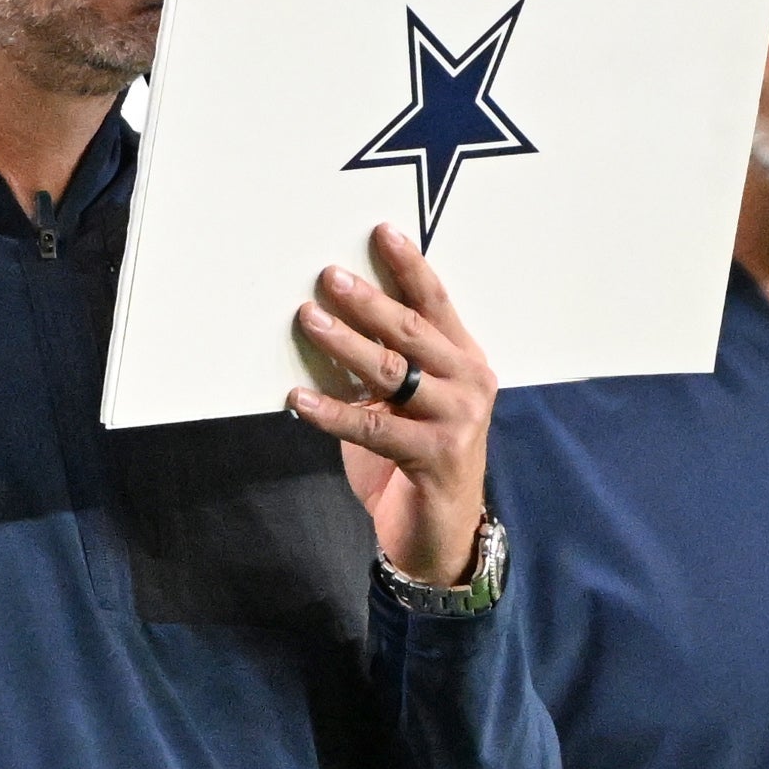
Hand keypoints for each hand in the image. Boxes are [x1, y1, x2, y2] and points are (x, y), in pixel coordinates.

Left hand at [286, 223, 496, 584]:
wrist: (440, 535)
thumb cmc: (415, 459)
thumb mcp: (405, 403)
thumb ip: (385, 365)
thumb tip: (331, 317)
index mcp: (466, 361)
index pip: (436, 304)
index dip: (409, 268)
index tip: (381, 233)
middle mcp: (470, 384)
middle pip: (413, 331)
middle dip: (368, 301)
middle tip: (328, 276)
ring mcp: (456, 421)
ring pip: (393, 373)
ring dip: (345, 345)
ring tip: (308, 319)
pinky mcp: (434, 458)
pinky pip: (372, 427)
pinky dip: (331, 411)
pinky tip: (298, 399)